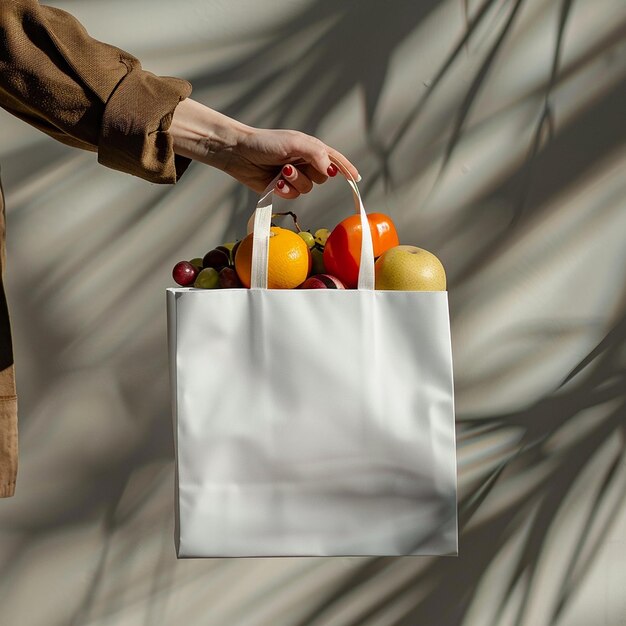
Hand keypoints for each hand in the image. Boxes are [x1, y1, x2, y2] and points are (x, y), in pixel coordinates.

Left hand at [169, 98, 359, 197]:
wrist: (240, 153)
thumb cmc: (266, 142)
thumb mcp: (295, 143)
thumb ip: (317, 155)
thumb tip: (332, 171)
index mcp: (311, 149)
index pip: (335, 160)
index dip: (346, 169)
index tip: (356, 178)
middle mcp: (305, 162)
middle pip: (322, 178)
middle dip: (309, 174)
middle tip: (292, 165)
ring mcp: (294, 176)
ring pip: (307, 189)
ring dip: (294, 182)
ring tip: (280, 172)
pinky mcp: (282, 188)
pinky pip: (293, 196)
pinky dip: (284, 190)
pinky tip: (274, 182)